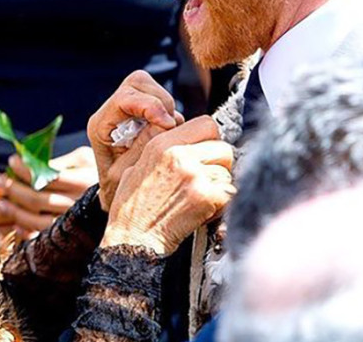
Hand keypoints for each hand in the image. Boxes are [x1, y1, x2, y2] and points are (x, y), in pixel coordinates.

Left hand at [0, 146, 97, 232]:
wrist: (127, 201)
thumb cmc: (102, 171)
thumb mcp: (87, 157)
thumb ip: (63, 160)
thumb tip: (33, 160)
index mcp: (83, 182)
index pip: (47, 176)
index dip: (26, 169)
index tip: (12, 160)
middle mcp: (79, 204)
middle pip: (39, 199)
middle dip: (14, 188)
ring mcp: (75, 225)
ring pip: (37, 220)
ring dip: (15, 211)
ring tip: (1, 200)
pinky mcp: (71, 240)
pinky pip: (44, 237)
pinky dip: (26, 230)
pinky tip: (16, 222)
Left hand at [86, 70, 182, 210]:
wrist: (118, 197)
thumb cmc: (120, 190)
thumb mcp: (129, 175)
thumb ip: (144, 148)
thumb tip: (165, 123)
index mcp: (100, 125)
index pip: (124, 97)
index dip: (149, 105)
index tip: (167, 124)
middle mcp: (111, 111)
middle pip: (138, 83)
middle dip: (160, 102)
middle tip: (169, 127)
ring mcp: (126, 109)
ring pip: (151, 87)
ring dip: (166, 107)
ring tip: (169, 133)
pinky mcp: (141, 111)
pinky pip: (160, 99)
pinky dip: (169, 113)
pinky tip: (169, 133)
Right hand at [101, 117, 233, 256]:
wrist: (133, 239)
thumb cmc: (133, 206)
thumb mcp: (138, 164)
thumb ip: (165, 147)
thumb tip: (192, 140)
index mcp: (162, 143)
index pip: (207, 124)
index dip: (210, 139)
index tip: (205, 153)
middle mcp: (180, 155)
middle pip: (223, 147)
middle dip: (219, 164)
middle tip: (206, 180)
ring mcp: (194, 175)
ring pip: (227, 172)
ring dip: (220, 186)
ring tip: (200, 199)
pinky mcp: (206, 197)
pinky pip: (229, 194)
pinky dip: (222, 205)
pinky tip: (204, 212)